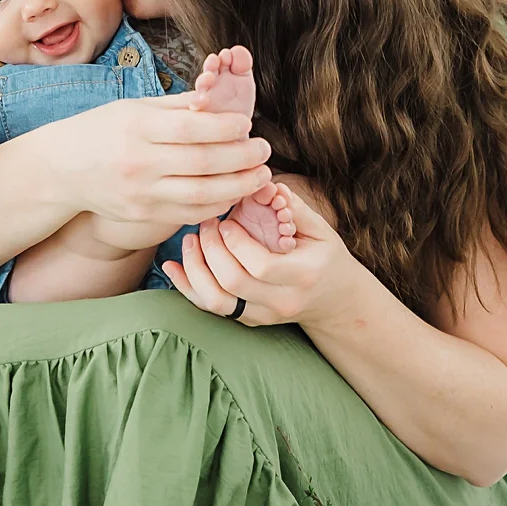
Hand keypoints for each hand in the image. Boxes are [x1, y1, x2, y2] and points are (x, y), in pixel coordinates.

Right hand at [43, 94, 273, 226]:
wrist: (62, 169)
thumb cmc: (102, 130)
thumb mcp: (134, 108)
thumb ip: (178, 106)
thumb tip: (219, 100)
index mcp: (138, 128)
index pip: (193, 128)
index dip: (227, 128)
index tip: (247, 125)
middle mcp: (139, 163)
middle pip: (204, 164)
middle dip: (242, 158)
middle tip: (265, 151)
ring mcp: (140, 194)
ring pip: (202, 195)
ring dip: (238, 186)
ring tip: (260, 175)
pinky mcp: (142, 216)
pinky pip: (189, 213)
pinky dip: (217, 205)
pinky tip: (234, 193)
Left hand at [161, 183, 365, 328]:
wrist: (333, 300)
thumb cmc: (325, 257)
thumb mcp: (320, 231)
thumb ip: (295, 209)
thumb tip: (267, 186)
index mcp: (303, 276)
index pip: (261, 266)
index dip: (236, 242)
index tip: (226, 221)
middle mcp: (281, 301)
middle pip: (232, 283)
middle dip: (210, 249)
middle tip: (205, 225)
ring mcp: (263, 315)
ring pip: (216, 301)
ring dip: (194, 269)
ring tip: (189, 241)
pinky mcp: (247, 319)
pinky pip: (210, 308)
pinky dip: (187, 287)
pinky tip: (172, 267)